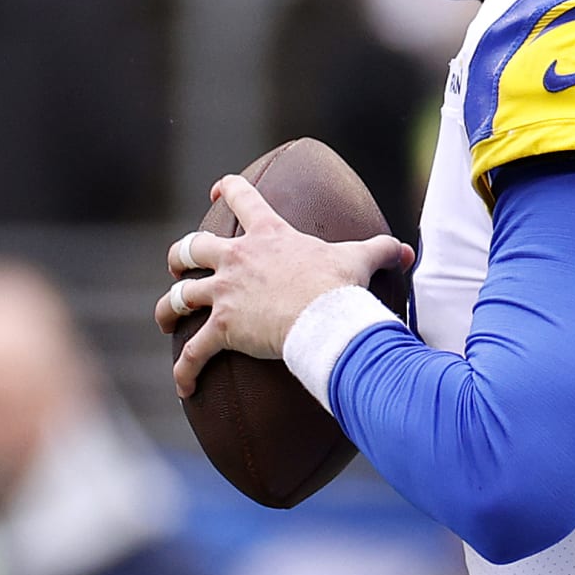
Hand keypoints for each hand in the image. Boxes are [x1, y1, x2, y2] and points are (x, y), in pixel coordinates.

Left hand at [155, 174, 413, 398]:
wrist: (325, 316)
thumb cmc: (341, 284)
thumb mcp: (361, 259)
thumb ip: (381, 251)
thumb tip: (407, 252)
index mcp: (268, 235)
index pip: (240, 196)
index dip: (226, 189)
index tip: (216, 190)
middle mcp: (238, 259)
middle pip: (191, 248)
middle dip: (181, 257)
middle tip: (181, 265)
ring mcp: (226, 293)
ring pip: (179, 297)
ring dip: (169, 309)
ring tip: (167, 318)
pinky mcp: (223, 329)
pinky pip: (193, 352)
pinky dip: (185, 369)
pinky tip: (184, 385)